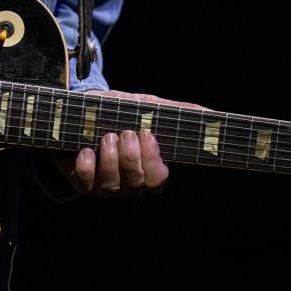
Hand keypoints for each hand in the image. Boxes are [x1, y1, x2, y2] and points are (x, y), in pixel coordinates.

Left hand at [52, 90, 204, 196]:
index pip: (158, 178)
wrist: (81, 111)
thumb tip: (209, 112)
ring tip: (107, 136)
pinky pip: (85, 183)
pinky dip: (86, 166)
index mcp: (148, 167)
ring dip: (110, 158)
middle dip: (130, 157)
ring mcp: (105, 185)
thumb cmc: (120, 111)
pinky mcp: (81, 182)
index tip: (146, 135)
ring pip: (111, 185)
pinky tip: (87, 150)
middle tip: (125, 133)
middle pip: (136, 183)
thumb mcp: (146, 106)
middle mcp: (128, 181)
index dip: (153, 160)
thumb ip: (175, 111)